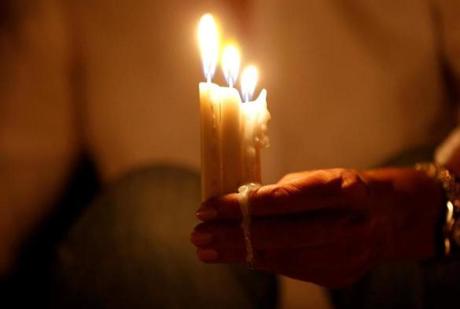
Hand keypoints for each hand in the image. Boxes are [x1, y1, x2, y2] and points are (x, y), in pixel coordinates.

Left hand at [191, 168, 442, 286]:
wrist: (392, 219)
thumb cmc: (349, 189)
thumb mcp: (324, 177)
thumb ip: (286, 192)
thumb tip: (240, 204)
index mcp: (348, 189)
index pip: (287, 199)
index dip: (244, 205)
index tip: (209, 206)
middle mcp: (349, 226)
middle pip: (280, 235)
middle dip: (232, 236)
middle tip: (197, 234)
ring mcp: (346, 256)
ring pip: (279, 257)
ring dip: (237, 253)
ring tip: (206, 248)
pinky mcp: (338, 276)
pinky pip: (287, 268)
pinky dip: (258, 259)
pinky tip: (234, 254)